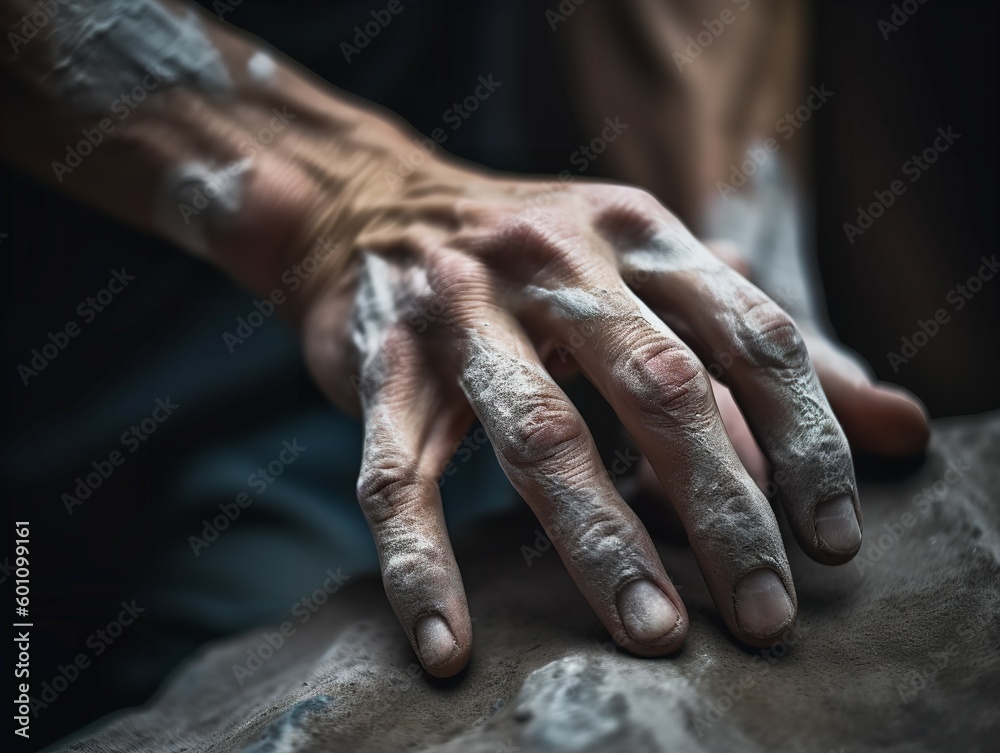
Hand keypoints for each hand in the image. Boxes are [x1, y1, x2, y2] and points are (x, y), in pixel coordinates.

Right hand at [252, 141, 871, 675]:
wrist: (377, 206)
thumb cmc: (540, 261)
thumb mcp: (658, 276)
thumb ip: (769, 352)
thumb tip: (901, 429)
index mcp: (639, 234)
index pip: (750, 335)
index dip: (804, 440)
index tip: (834, 540)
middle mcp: (555, 261)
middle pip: (657, 389)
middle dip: (722, 510)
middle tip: (767, 614)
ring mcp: (462, 310)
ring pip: (540, 436)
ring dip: (602, 543)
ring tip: (655, 632)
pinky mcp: (381, 365)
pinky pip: (395, 478)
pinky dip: (422, 568)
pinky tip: (448, 646)